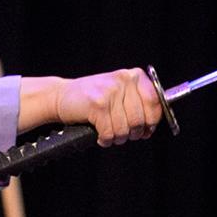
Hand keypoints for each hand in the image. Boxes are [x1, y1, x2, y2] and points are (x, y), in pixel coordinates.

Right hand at [27, 67, 163, 145]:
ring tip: (108, 134)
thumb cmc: (91, 99)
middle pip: (140, 119)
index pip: (155, 101)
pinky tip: (99, 135)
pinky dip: (105, 139)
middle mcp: (124, 80)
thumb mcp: (118, 93)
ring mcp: (110, 92)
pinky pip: (109, 132)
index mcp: (133, 76)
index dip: (152, 121)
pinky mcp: (98, 104)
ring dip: (117, 138)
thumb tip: (152, 126)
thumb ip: (137, 103)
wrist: (60, 96)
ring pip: (125, 129)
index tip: (146, 130)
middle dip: (132, 133)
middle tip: (122, 135)